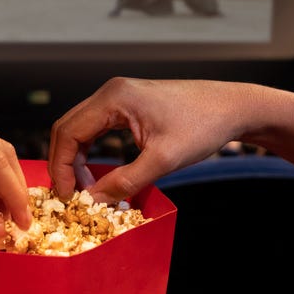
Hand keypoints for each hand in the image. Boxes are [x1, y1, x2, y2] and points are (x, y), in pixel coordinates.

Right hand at [48, 78, 251, 202]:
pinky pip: (96, 128)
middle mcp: (111, 92)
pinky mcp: (128, 104)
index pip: (69, 133)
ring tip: (86, 188)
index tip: (67, 196)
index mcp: (113, 98)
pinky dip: (91, 151)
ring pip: (80, 129)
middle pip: (68, 128)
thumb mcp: (163, 160)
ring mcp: (118, 96)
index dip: (61, 167)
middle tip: (71, 196)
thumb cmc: (202, 126)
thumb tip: (93, 200)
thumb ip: (125, 181)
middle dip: (65, 164)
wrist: (232, 107)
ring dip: (77, 159)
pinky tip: (98, 173)